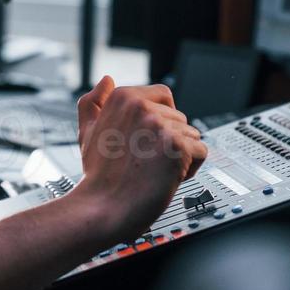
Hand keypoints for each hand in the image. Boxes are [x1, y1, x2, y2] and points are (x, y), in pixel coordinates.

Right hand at [71, 76, 206, 242]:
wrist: (102, 208)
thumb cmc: (97, 175)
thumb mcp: (87, 131)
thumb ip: (94, 103)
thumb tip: (106, 80)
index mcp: (123, 97)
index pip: (164, 96)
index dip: (162, 121)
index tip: (147, 141)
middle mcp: (142, 106)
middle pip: (180, 118)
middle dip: (170, 140)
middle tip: (146, 161)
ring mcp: (160, 125)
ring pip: (192, 135)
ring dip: (180, 155)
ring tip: (155, 170)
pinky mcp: (177, 146)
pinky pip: (201, 151)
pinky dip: (191, 168)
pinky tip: (168, 177)